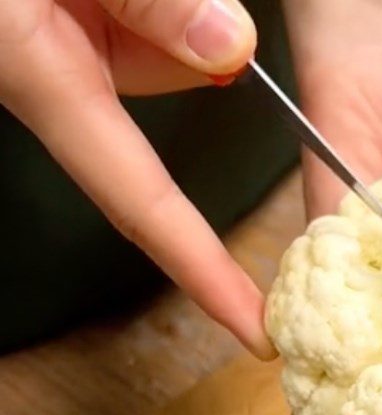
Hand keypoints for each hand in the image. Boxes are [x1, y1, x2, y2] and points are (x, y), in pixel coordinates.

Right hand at [0, 0, 272, 356]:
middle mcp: (48, 78)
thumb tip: (229, 49)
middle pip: (159, 89)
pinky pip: (129, 22)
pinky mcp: (55, 24)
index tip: (253, 328)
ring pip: (152, 50)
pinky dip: (141, 2)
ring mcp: (50, 49)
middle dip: (170, 38)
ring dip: (153, 5)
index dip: (204, 274)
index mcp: (41, 77)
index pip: (147, 205)